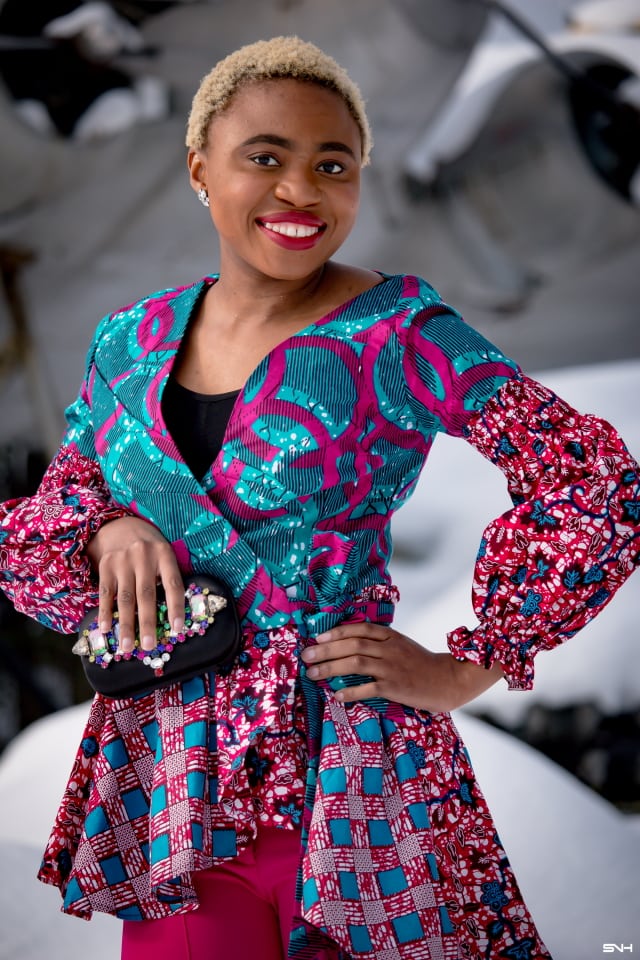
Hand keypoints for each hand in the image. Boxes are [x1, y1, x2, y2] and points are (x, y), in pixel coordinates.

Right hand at [86, 516, 184, 651]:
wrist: (119, 525)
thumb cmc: (148, 548)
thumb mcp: (163, 554)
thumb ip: (166, 577)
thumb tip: (172, 616)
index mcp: (164, 554)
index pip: (173, 584)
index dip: (176, 608)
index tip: (177, 629)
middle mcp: (144, 557)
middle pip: (146, 595)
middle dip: (147, 623)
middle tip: (148, 646)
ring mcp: (123, 561)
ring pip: (125, 598)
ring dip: (126, 625)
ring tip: (127, 646)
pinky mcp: (106, 565)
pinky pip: (105, 593)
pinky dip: (105, 612)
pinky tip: (105, 628)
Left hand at [301, 622, 503, 712]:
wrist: (448, 679)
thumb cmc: (421, 664)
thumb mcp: (401, 645)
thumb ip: (380, 642)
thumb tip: (349, 645)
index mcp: (391, 635)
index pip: (359, 629)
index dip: (337, 632)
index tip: (317, 638)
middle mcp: (389, 648)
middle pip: (352, 644)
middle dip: (326, 650)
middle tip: (306, 655)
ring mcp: (392, 667)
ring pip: (356, 663)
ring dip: (331, 668)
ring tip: (313, 673)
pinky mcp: (395, 687)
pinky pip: (368, 689)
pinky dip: (351, 692)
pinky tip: (337, 695)